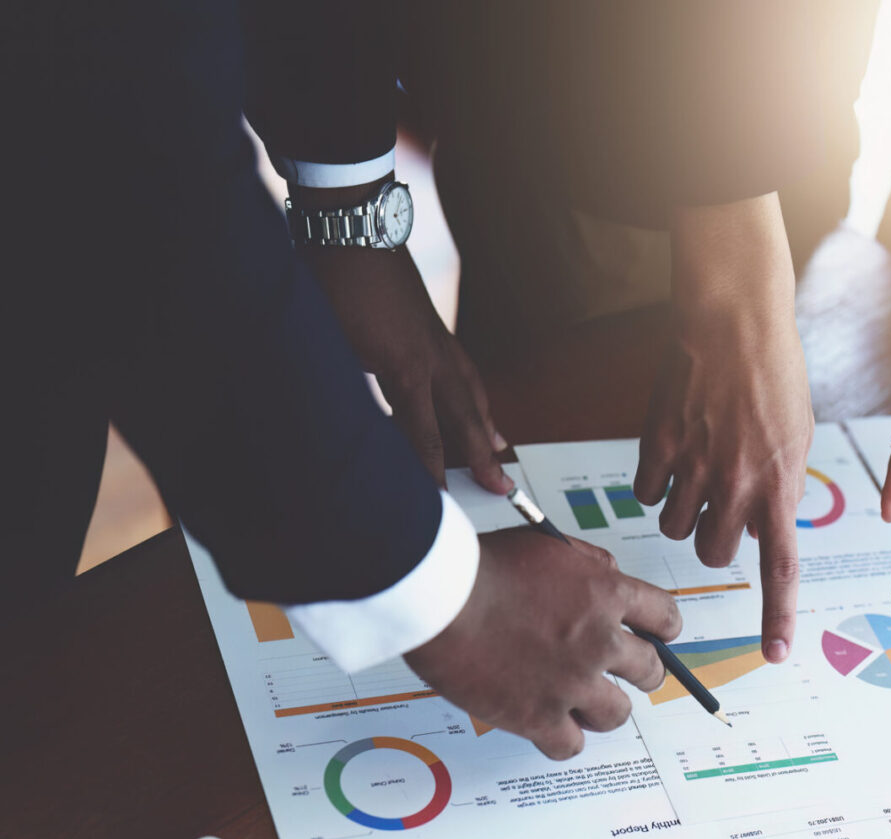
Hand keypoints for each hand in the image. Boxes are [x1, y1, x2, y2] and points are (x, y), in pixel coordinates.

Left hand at [295, 180, 509, 494]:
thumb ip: (343, 386)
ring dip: (486, 425)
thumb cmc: (331, 279)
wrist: (351, 220)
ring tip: (501, 449)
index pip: (424, 435)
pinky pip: (464, 369)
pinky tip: (473, 398)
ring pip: (471, 392)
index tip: (442, 505)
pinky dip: (474, 392)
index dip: (432, 473)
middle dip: (482, 457)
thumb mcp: (326, 340)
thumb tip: (340, 424)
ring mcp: (437, 339)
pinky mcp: (433, 325)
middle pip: (464, 418)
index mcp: (404, 368)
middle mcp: (431, 358)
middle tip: (504, 489)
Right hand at [405, 530, 681, 758]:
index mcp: (606, 593)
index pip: (663, 617)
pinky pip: (570, 745)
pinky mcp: (538, 716)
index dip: (661, 630)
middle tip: (622, 674)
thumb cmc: (481, 566)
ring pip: (617, 714)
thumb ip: (588, 563)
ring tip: (581, 703)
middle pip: (650, 670)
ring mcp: (572, 682)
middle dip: (640, 672)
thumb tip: (610, 576)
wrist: (439, 597)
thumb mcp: (548, 544)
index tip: (654, 638)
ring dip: (602, 708)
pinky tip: (548, 726)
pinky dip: (561, 738)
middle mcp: (599, 640)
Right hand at [634, 194, 810, 663]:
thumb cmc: (772, 371)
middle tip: (717, 502)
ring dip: (682, 508)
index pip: (780, 565)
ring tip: (697, 465)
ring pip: (674, 526)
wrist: (734, 319)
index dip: (777, 615)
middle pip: (711, 552)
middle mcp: (737, 483)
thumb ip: (780, 488)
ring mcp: (695, 466)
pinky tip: (673, 447)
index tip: (774, 652)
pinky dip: (656, 479)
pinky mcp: (658, 445)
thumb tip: (763, 530)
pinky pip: (646, 492)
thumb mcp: (795, 436)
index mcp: (779, 484)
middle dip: (711, 537)